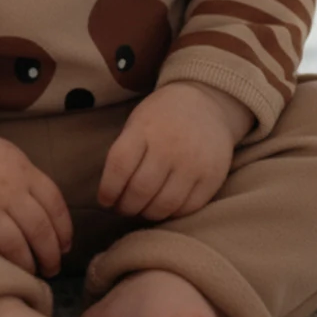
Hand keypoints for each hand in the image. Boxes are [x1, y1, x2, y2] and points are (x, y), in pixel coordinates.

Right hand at [0, 135, 72, 276]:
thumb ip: (32, 186)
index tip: (63, 249)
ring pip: (13, 246)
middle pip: (39, 231)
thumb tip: (54, 225)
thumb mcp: (14, 159)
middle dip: (49, 256)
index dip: (63, 233)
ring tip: (28, 273)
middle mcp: (7, 191)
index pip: (55, 207)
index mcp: (24, 173)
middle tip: (50, 270)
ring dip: (26, 266)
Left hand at [98, 81, 253, 220]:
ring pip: (163, 205)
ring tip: (142, 209)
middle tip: (123, 208)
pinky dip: (171, 213)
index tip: (104, 200)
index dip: (108, 190)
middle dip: (126, 207)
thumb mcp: (138, 122)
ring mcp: (193, 163)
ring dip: (147, 213)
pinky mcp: (212, 177)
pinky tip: (164, 206)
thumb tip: (110, 194)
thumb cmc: (162, 118)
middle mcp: (170, 146)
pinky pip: (187, 208)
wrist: (207, 103)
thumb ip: (125, 153)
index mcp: (145, 128)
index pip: (119, 166)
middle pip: (140, 191)